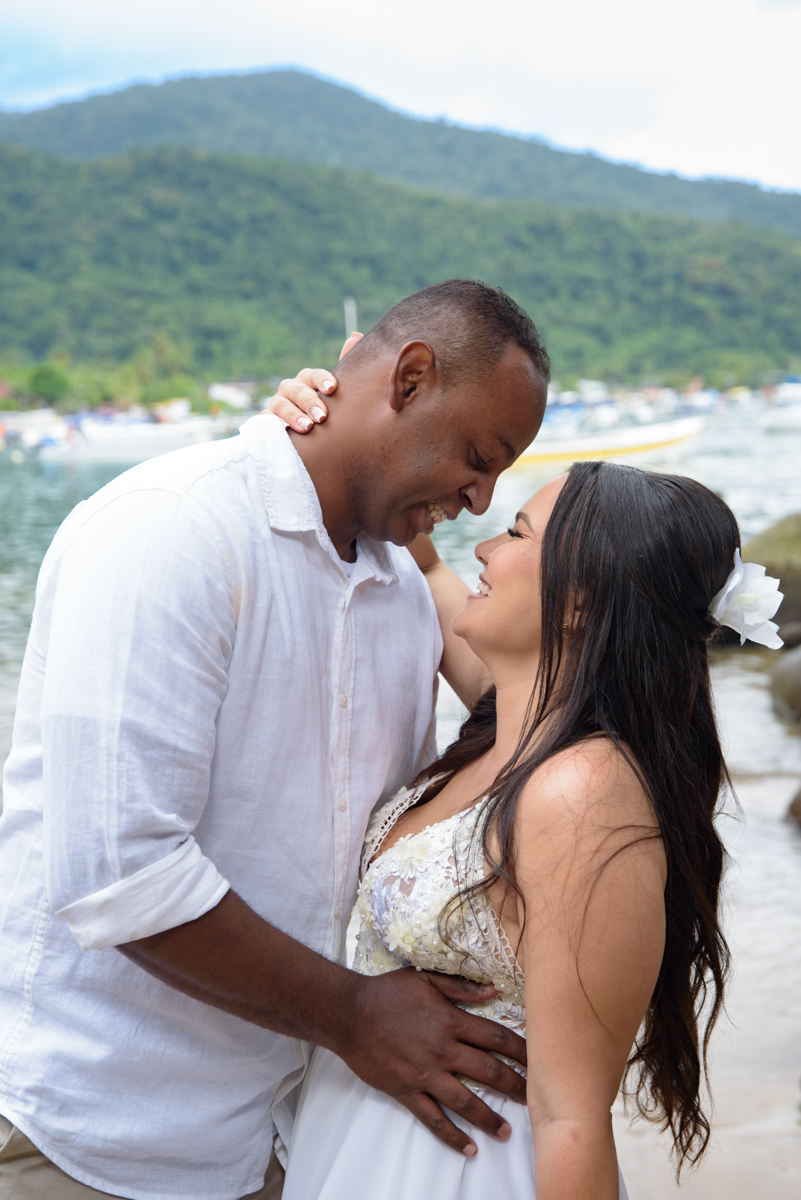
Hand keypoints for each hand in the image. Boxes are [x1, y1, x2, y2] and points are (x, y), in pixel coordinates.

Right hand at [266, 333, 362, 432]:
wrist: (313, 432)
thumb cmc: (328, 407)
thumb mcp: (338, 391)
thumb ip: (346, 364)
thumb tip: (355, 336)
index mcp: (308, 379)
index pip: (313, 375)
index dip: (321, 380)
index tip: (332, 388)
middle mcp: (291, 389)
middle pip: (297, 391)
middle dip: (309, 402)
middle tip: (322, 417)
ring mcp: (278, 404)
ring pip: (281, 406)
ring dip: (293, 416)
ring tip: (307, 428)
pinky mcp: (268, 420)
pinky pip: (267, 421)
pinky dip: (274, 425)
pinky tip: (286, 433)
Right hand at [340, 967, 527, 1156]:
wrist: (349, 1013)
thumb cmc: (387, 993)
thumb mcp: (425, 979)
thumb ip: (460, 987)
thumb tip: (492, 990)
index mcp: (450, 1021)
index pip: (496, 1037)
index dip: (521, 1050)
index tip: (539, 1061)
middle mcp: (443, 1050)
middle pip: (489, 1072)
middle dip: (515, 1087)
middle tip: (533, 1099)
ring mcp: (425, 1074)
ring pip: (466, 1102)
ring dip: (489, 1118)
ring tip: (506, 1131)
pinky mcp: (407, 1091)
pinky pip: (433, 1119)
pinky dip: (452, 1135)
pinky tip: (468, 1147)